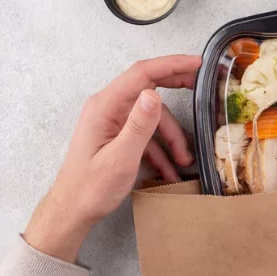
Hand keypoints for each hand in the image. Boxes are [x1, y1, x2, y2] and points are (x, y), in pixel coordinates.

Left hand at [23, 55, 201, 262]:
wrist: (72, 212)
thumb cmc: (91, 188)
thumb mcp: (120, 159)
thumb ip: (138, 125)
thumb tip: (154, 94)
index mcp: (106, 106)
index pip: (142, 73)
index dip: (172, 64)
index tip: (198, 63)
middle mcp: (109, 107)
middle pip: (149, 85)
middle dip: (179, 86)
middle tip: (205, 87)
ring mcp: (113, 120)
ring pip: (154, 117)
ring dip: (172, 137)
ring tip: (185, 161)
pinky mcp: (118, 134)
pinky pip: (147, 134)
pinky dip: (161, 150)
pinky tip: (171, 169)